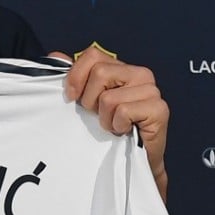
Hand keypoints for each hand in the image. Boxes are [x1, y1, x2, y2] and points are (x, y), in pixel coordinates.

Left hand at [51, 46, 169, 200]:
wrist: (130, 159)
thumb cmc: (107, 127)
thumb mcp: (86, 99)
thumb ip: (73, 76)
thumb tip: (55, 56)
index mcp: (122, 67)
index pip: (93, 55)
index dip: (76, 76)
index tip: (72, 97)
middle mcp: (140, 74)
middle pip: (100, 73)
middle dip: (90, 100)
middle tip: (99, 115)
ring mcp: (152, 90)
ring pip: (109, 97)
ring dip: (104, 118)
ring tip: (113, 125)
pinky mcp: (159, 109)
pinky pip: (123, 112)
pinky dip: (117, 126)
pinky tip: (124, 131)